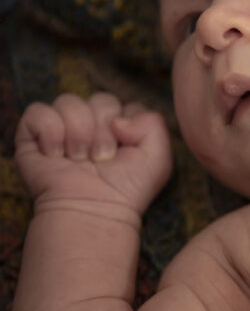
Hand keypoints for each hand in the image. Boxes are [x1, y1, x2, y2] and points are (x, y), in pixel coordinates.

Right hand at [15, 92, 172, 213]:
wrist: (93, 211)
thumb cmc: (125, 190)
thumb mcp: (157, 158)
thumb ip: (153, 122)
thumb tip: (117, 118)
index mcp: (117, 128)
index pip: (122, 103)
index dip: (126, 123)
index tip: (124, 149)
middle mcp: (89, 126)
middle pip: (100, 99)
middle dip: (103, 130)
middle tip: (101, 158)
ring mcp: (60, 130)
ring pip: (68, 101)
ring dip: (78, 132)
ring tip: (79, 159)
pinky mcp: (32, 137)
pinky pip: (38, 111)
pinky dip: (50, 131)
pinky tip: (56, 155)